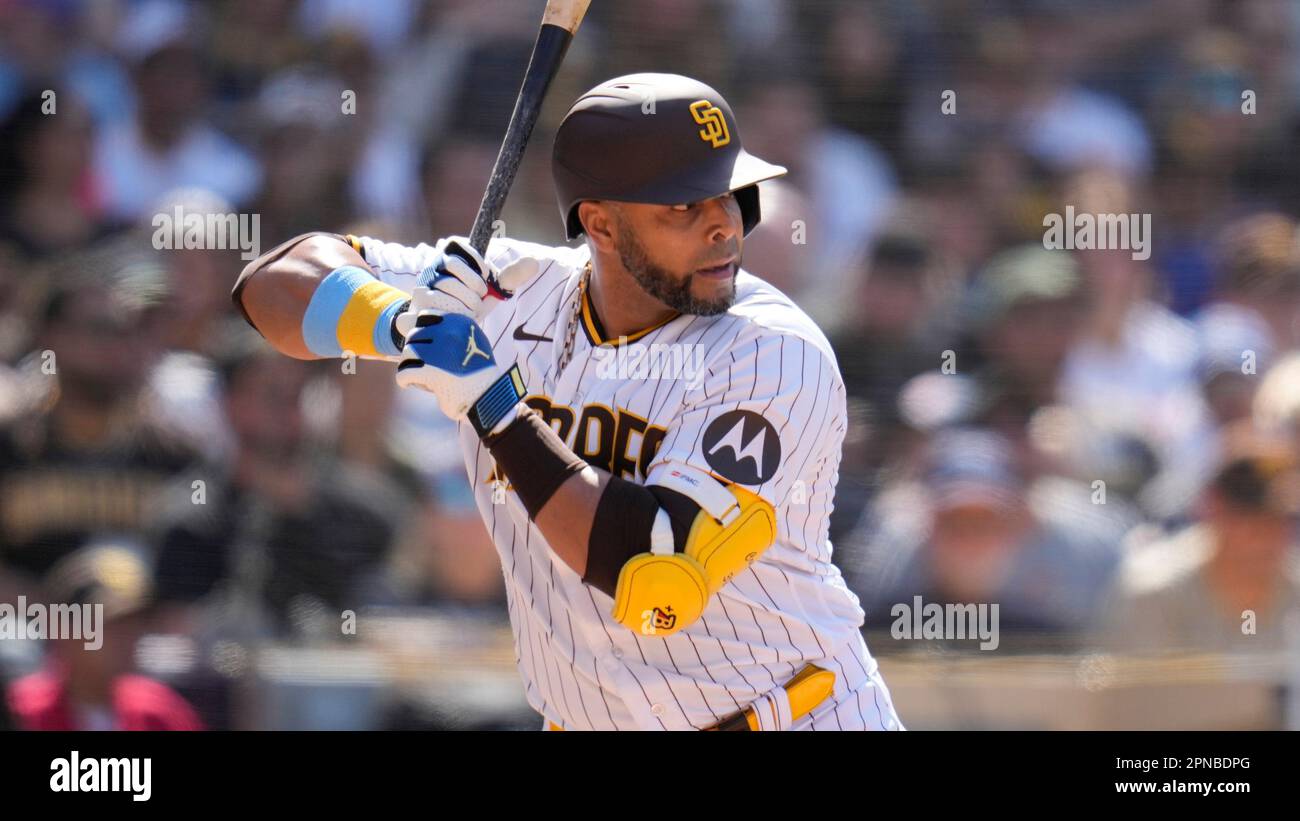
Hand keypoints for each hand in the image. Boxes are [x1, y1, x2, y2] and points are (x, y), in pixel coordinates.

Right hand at [394, 238, 536, 336]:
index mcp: (449, 258)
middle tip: (477, 298)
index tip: (484, 275)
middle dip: (475, 286)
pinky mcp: (419, 303)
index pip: (456, 243)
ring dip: (467, 303)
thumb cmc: (468, 304)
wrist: (444, 330)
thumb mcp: (489, 291)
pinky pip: (441, 303)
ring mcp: (423, 284)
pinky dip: (457, 313)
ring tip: (467, 311)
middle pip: (455, 265)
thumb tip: (534, 262)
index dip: (475, 260)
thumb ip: (509, 277)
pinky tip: (458, 318)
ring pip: (450, 286)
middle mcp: (432, 267)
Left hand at [395, 310, 511, 422]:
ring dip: (409, 363)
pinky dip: (404, 380)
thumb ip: (456, 330)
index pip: (424, 317)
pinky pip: (404, 373)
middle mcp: (448, 333)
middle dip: (415, 349)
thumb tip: (427, 323)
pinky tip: (407, 383)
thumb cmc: (480, 372)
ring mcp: (439, 352)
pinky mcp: (430, 373)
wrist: (489, 396)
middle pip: (414, 335)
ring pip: (407, 353)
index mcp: (459, 322)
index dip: (421, 331)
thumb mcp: (476, 341)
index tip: (425, 344)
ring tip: (415, 373)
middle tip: (420, 362)